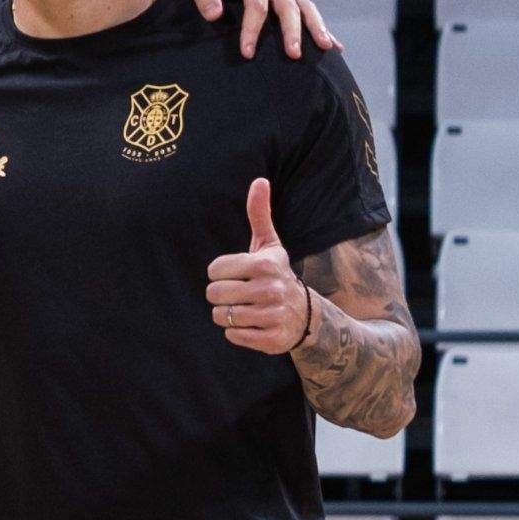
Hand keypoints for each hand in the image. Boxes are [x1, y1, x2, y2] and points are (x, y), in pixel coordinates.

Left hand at [149, 0, 335, 58]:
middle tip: (293, 55)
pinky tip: (334, 46)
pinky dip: (319, 27)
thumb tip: (215, 14)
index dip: (253, 28)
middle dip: (292, 30)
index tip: (247, 52)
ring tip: (325, 49)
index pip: (258, 3)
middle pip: (287, 5)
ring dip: (315, 27)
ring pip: (303, 7)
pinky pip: (304, 12)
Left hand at [207, 177, 315, 354]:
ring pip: (221, 316)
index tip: (237, 274)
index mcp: (264, 265)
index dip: (220, 273)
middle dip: (221, 295)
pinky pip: (233, 336)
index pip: (213, 270)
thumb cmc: (275, 273)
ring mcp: (272, 316)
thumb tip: (260, 180)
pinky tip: (252, 324)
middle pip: (214, 294)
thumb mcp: (269, 245)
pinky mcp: (272, 339)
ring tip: (244, 308)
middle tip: (238, 293)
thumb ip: (260, 213)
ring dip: (227, 314)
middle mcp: (271, 289)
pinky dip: (236, 332)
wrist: (304, 314)